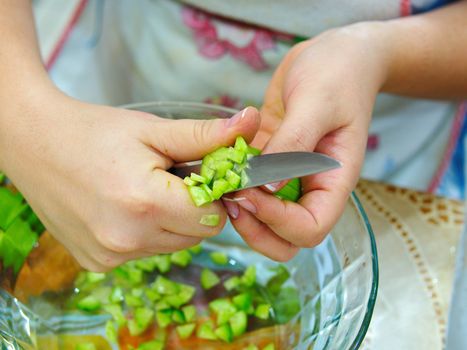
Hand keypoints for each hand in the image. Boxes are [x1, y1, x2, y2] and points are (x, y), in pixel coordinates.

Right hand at [0, 90, 259, 270]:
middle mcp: (127, 239)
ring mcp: (110, 256)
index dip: (214, 194)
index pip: (212, 217)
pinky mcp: (98, 263)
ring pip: (173, 246)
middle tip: (170, 179)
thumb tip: (252, 123)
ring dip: (171, 222)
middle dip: (195, 209)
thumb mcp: (153, 131)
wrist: (35, 144)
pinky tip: (125, 208)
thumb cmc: (95, 132)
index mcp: (145, 203)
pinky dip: (147, 233)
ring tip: (144, 191)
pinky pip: (145, 252)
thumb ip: (206, 135)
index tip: (201, 174)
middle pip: (196, 235)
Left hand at [224, 23, 389, 260]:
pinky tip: (216, 166)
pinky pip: (250, 189)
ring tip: (221, 183)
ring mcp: (288, 179)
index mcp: (333, 181)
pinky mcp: (268, 164)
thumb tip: (267, 188)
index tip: (251, 193)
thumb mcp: (317, 103)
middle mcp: (311, 188)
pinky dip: (232, 186)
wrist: (334, 56)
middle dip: (256, 229)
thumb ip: (293, 144)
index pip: (311, 228)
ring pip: (264, 221)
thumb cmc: (337, 74)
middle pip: (286, 238)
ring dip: (241, 213)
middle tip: (231, 198)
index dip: (279, 221)